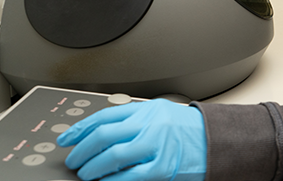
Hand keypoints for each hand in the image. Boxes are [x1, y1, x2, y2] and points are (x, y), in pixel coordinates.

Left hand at [57, 99, 206, 180]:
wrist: (215, 141)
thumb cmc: (187, 130)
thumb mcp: (160, 115)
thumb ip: (134, 120)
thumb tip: (99, 134)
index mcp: (148, 109)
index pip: (105, 116)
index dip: (81, 128)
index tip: (67, 139)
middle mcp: (151, 123)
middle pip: (104, 135)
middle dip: (82, 151)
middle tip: (74, 161)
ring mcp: (156, 146)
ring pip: (112, 156)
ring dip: (92, 168)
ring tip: (86, 174)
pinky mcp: (162, 168)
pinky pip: (128, 177)